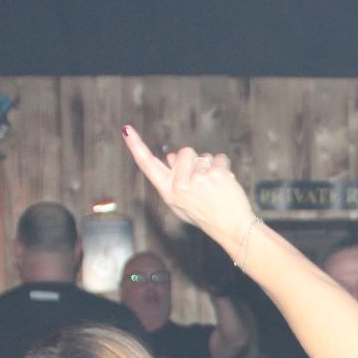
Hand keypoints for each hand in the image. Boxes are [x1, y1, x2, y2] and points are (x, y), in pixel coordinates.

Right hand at [123, 126, 255, 244]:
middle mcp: (179, 185)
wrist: (231, 227)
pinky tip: (225, 182)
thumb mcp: (182, 203)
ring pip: (203, 155)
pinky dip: (224, 166)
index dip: (136, 146)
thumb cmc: (206, 215)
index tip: (126, 130)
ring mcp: (197, 179)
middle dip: (194, 160)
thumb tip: (170, 155)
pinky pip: (219, 158)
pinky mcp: (215, 175)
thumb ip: (173, 180)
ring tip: (215, 186)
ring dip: (211, 165)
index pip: (147, 165)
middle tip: (203, 183)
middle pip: (183, 152)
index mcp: (168, 192)